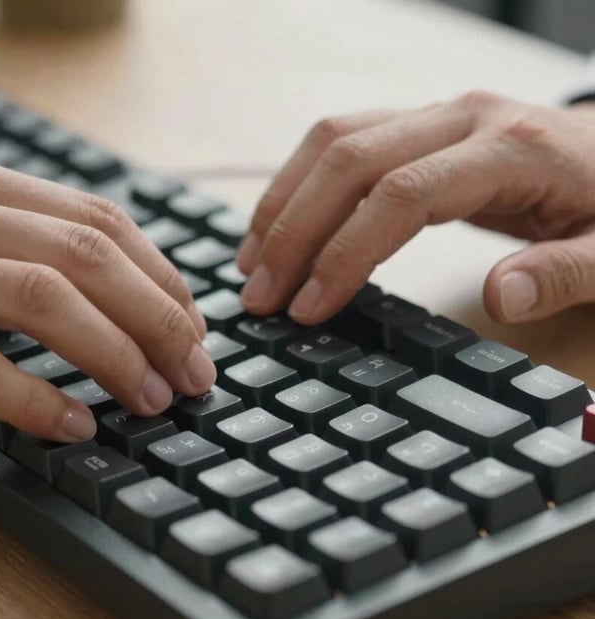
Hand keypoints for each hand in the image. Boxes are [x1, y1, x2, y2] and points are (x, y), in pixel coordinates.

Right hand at [0, 149, 214, 440]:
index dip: (161, 277)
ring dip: (116, 357)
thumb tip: (113, 292)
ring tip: (153, 399)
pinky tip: (75, 426)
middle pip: (88, 259)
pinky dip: (37, 401)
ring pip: (45, 304)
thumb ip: (17, 241)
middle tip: (195, 372)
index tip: (192, 325)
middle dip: (160, 320)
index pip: (98, 221)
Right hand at [237, 90, 594, 324]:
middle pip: (350, 160)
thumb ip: (564, 273)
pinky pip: (342, 140)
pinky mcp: (416, 125)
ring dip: (283, 201)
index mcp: (510, 148)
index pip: (401, 195)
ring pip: (334, 138)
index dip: (345, 252)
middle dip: (294, 231)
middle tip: (259, 294)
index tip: (309, 308)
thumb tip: (500, 297)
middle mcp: (461, 117)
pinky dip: (299, 183)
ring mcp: (435, 115)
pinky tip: (278, 225)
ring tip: (251, 262)